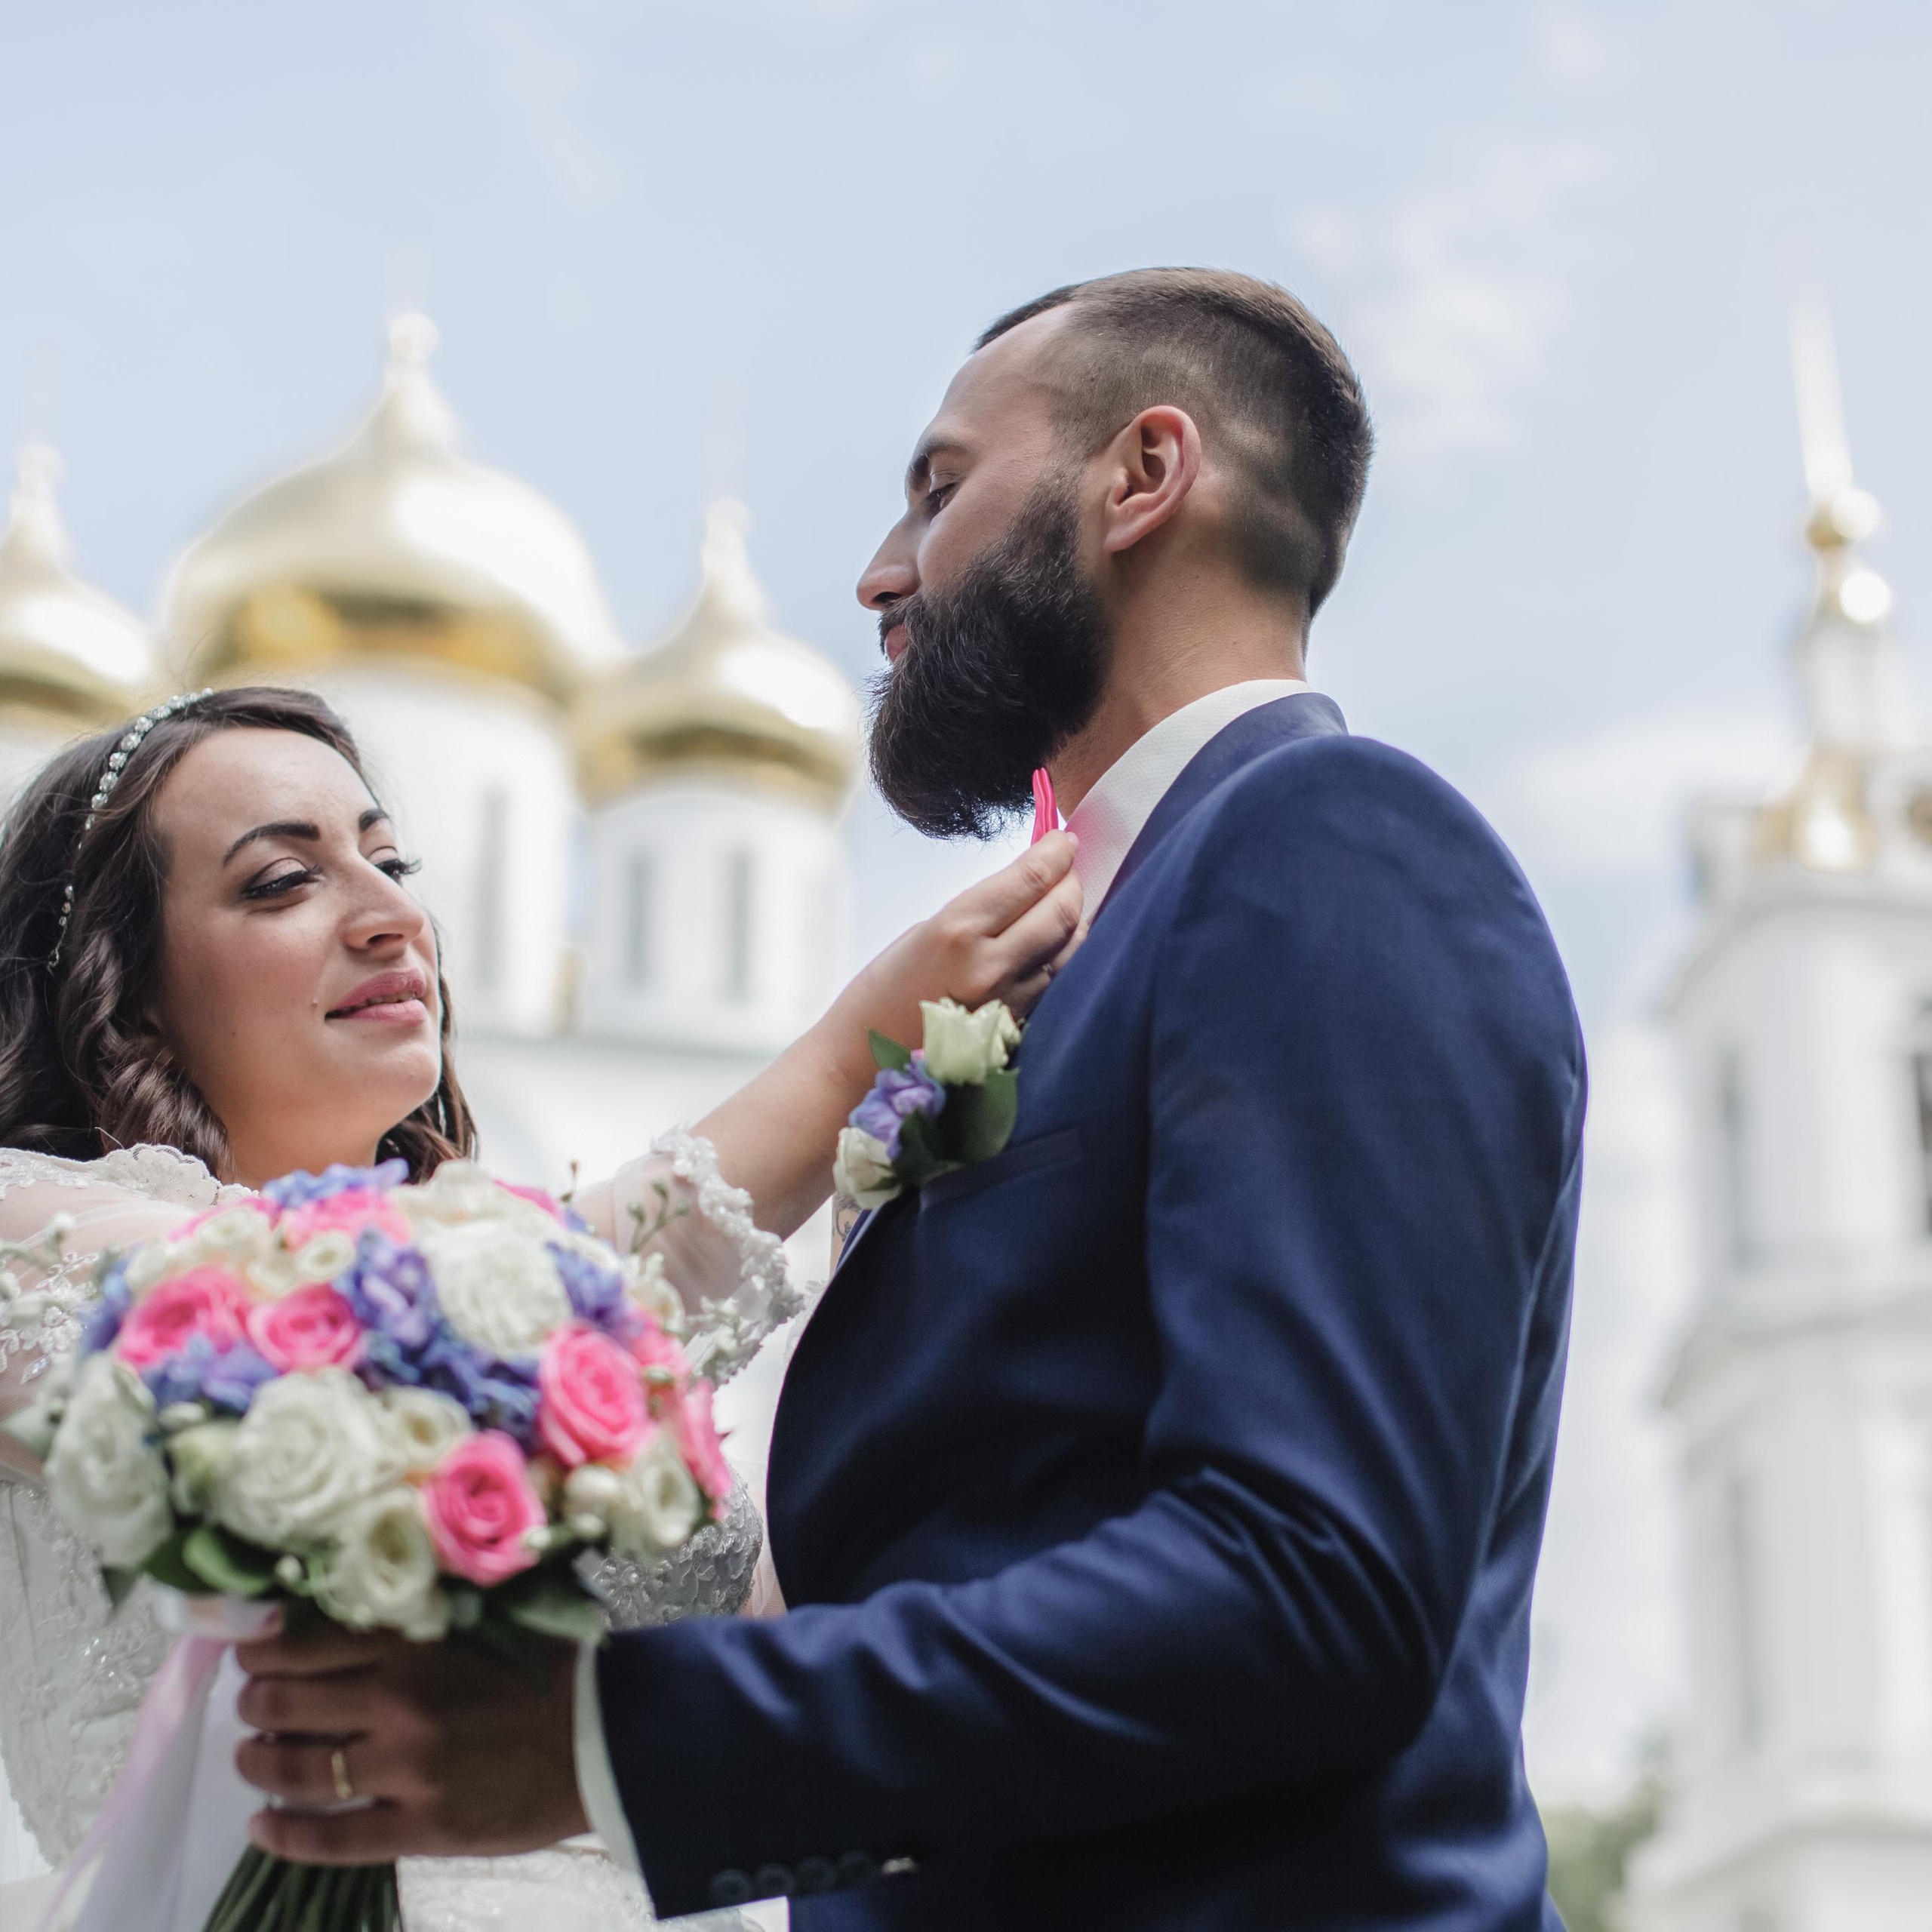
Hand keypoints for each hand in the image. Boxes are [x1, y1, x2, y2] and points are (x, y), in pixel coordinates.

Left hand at [233, 1623, 586, 1863]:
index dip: (261, 1649)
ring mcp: (406, 1768)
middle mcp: (398, 1701)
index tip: (251, 1651)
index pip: (302, 1642)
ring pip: (298, 1771)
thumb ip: (418, 1613)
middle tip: (252, 1704)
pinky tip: (262, 1826)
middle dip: (254, 1703)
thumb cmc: (554, 1665)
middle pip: (285, 1705)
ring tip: (250, 1759)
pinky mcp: (421, 1825)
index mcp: (414, 1640)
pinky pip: (332, 1838)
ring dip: (258, 1764)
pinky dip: (284, 1834)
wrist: (611, 1733)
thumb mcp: (485, 1615)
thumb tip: (341, 1608)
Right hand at [822, 832, 1084, 1087]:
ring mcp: (1010, 1001)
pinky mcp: (1019, 1027)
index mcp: (957, 930)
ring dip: (1073, 920)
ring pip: (1070, 948)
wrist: (865, 1057)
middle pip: (1062, 911)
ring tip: (1060, 905)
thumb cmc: (888, 987)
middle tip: (1066, 871)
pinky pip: (1058, 981)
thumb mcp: (928, 930)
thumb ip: (984, 908)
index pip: (1032, 879)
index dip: (1057, 853)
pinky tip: (1054, 944)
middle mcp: (989, 966)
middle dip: (1071, 882)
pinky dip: (1063, 955)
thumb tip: (1034, 882)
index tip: (1064, 840)